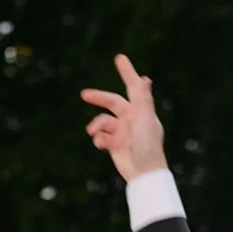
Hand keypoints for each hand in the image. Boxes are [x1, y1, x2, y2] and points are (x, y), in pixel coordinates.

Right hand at [79, 54, 167, 182]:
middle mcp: (131, 118)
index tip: (119, 58)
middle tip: (84, 94)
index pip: (133, 86)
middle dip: (98, 98)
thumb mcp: (145, 118)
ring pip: (103, 121)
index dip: (127, 72)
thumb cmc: (148, 144)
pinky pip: (101, 136)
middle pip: (111, 102)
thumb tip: (145, 79)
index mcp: (140, 109)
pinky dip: (99, 139)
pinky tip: (102, 144)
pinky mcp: (114, 144)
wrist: (143, 172)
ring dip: (96, 125)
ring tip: (93, 132)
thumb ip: (143, 99)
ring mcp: (122, 131)